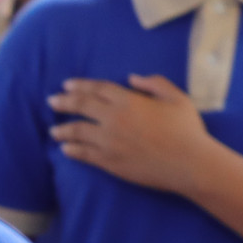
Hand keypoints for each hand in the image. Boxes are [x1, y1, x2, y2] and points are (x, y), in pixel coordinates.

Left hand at [48, 75, 220, 193]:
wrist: (190, 164)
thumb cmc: (187, 130)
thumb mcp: (176, 98)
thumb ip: (155, 83)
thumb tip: (132, 78)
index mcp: (129, 101)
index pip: (97, 89)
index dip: (80, 85)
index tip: (67, 85)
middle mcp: (114, 119)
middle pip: (81, 106)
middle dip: (64, 102)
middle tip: (52, 101)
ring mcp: (109, 141)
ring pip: (77, 131)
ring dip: (62, 129)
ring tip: (53, 130)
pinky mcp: (109, 162)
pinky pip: (84, 154)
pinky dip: (72, 150)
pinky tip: (66, 149)